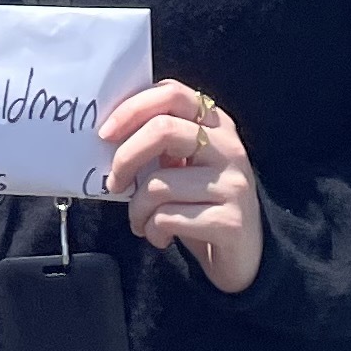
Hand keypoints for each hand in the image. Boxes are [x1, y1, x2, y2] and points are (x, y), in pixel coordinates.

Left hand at [100, 81, 260, 294]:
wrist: (245, 256)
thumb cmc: (202, 205)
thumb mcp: (185, 166)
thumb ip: (160, 142)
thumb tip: (111, 134)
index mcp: (216, 124)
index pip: (172, 94)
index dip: (132, 109)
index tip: (105, 134)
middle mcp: (229, 148)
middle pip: (163, 130)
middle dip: (125, 157)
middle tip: (114, 182)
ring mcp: (233, 184)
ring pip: (158, 184)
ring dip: (137, 209)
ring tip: (142, 222)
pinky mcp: (230, 221)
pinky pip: (167, 218)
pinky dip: (152, 231)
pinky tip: (161, 238)